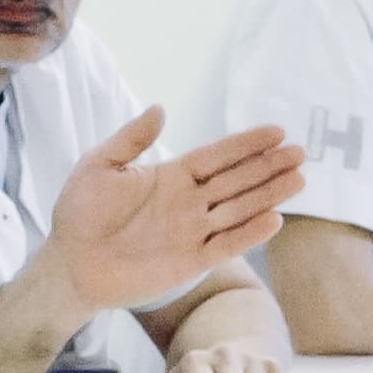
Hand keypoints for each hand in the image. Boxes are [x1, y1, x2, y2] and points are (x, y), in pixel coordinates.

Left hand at [40, 111, 304, 319]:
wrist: (71, 263)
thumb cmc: (79, 213)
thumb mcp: (98, 166)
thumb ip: (131, 140)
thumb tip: (160, 108)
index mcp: (171, 175)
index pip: (217, 156)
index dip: (246, 144)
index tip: (277, 131)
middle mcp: (188, 202)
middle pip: (237, 180)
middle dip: (269, 166)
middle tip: (301, 153)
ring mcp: (192, 231)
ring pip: (239, 209)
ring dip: (269, 195)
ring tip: (298, 179)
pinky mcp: (190, 262)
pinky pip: (225, 245)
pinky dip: (249, 234)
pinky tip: (274, 219)